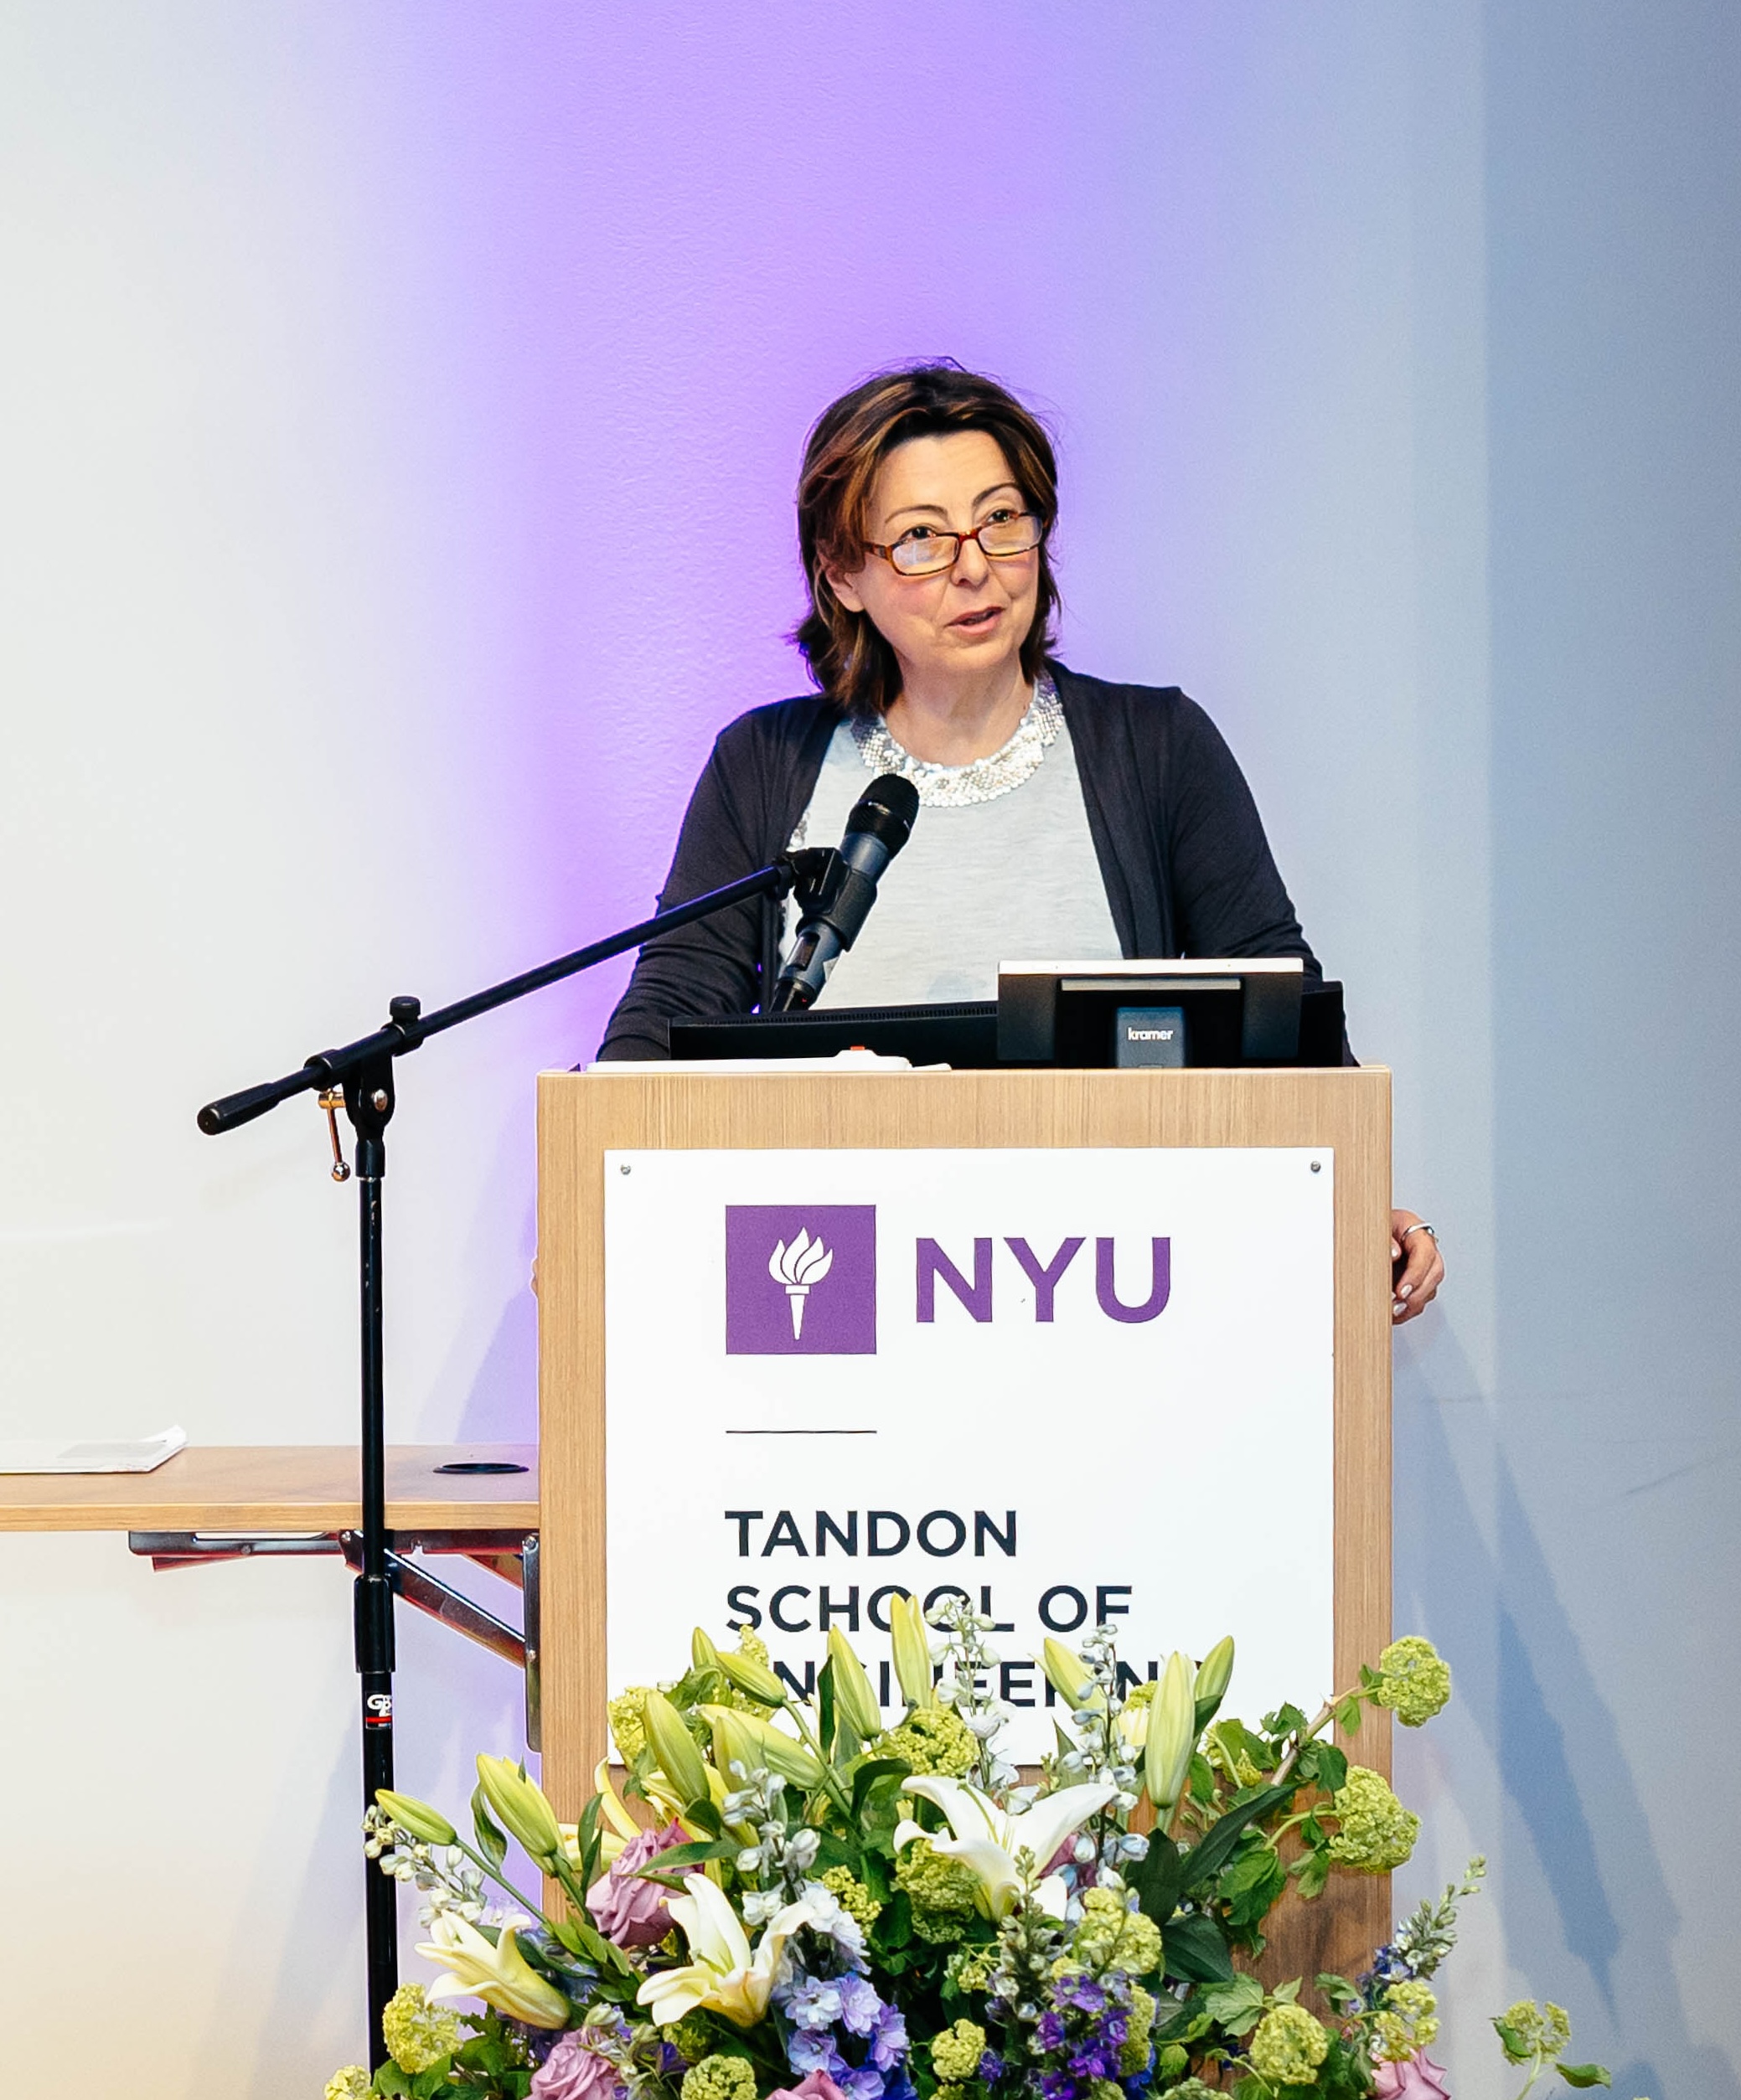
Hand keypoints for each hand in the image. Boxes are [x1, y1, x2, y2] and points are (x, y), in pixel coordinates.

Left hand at [1391, 1210, 1442, 1324]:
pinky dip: (1409, 1309)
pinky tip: (1395, 1315)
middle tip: (1396, 1306)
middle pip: (1433, 1275)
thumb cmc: (1380, 1227)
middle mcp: (1428, 1251)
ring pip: (1429, 1290)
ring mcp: (1427, 1268)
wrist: (1381, 1230)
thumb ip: (1386, 1239)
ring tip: (1393, 1313)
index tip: (1401, 1291)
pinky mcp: (1421, 1281)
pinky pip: (1421, 1298)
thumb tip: (1393, 1253)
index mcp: (1418, 1234)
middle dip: (1416, 1295)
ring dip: (1412, 1305)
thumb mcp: (1379, 1226)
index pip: (1425, 1255)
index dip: (1415, 1275)